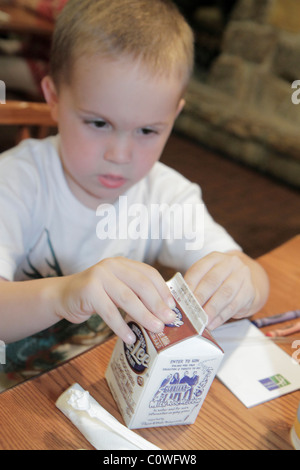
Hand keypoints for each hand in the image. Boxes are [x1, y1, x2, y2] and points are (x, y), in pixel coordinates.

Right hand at [55, 257, 176, 343]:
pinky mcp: (88, 290)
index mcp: (123, 264)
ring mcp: (99, 276)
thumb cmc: (95, 296)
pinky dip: (121, 326)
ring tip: (155, 329)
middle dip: (157, 304)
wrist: (63, 296)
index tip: (173, 307)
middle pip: (141, 285)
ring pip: (127, 298)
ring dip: (143, 316)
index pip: (149, 273)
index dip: (163, 290)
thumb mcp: (117, 289)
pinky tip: (130, 337)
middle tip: (168, 321)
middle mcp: (112, 265)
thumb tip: (163, 313)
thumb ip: (135, 295)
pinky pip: (108, 311)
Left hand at [184, 251, 268, 329]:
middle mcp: (230, 263)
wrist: (245, 283)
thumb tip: (180, 302)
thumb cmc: (220, 282)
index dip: (189, 285)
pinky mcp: (249, 290)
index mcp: (214, 258)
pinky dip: (221, 316)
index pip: (199, 269)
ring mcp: (242, 275)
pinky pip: (234, 305)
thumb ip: (195, 286)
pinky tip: (213, 323)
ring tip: (203, 321)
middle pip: (212, 281)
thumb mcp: (207, 277)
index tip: (182, 299)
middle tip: (191, 311)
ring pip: (225, 294)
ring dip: (212, 309)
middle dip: (200, 297)